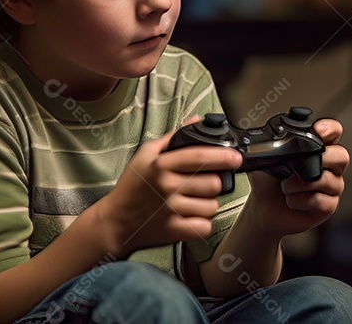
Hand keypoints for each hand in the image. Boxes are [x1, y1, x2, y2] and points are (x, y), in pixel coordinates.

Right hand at [96, 116, 242, 255]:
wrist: (114, 221)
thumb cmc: (132, 187)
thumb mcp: (146, 154)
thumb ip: (173, 137)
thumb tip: (196, 121)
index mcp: (161, 165)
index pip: (199, 157)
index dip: (223, 156)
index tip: (236, 158)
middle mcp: (167, 186)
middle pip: (213, 183)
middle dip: (214, 183)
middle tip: (204, 184)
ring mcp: (171, 210)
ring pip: (212, 206)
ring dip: (208, 204)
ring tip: (194, 201)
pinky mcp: (173, 231)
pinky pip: (204, 226)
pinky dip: (202, 223)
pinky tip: (191, 217)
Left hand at [241, 118, 347, 237]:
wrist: (261, 207)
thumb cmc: (267, 181)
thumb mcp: (266, 158)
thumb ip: (273, 146)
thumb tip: (270, 141)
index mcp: (316, 149)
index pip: (333, 132)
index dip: (330, 129)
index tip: (320, 131)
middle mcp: (328, 167)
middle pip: (342, 156)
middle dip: (323, 158)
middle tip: (301, 165)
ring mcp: (330, 187)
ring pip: (329, 181)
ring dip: (300, 185)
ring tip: (286, 187)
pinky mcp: (326, 207)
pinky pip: (322, 202)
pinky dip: (301, 201)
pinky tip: (292, 200)